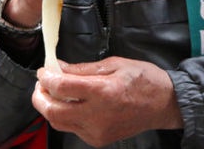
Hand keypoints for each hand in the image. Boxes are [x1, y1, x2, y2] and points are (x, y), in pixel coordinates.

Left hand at [33, 57, 183, 146]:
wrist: (163, 104)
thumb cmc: (143, 80)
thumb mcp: (114, 64)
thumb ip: (83, 68)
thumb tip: (58, 68)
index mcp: (103, 91)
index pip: (61, 87)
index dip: (47, 77)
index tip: (45, 70)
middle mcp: (98, 115)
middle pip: (52, 110)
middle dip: (40, 95)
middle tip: (42, 83)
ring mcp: (97, 131)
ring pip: (58, 122)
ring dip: (49, 107)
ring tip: (52, 92)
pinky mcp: (98, 139)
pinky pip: (72, 128)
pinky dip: (64, 115)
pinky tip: (70, 103)